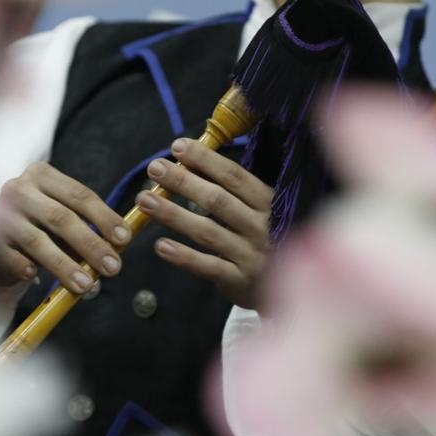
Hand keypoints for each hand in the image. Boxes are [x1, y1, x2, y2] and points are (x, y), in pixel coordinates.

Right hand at [0, 161, 130, 292]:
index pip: (79, 194)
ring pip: (36, 240)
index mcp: (42, 176)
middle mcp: (18, 190)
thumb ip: (85, 227)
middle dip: (90, 244)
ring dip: (64, 265)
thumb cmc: (36, 226)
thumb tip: (117, 246)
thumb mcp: (60, 217)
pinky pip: (11, 257)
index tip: (124, 238)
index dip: (104, 217)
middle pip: (60, 217)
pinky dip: (25, 267)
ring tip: (86, 284)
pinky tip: (36, 276)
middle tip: (113, 267)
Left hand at [135, 138, 272, 308]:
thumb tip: (190, 161)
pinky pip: (208, 266)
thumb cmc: (266, 238)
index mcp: (268, 202)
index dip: (205, 160)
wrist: (291, 288)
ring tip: (144, 200)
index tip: (178, 146)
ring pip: (207, 232)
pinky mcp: (240, 280)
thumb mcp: (261, 210)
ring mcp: (251, 255)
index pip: (234, 176)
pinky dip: (183, 256)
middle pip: (217, 200)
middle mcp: (262, 227)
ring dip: (173, 214)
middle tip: (154, 168)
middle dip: (183, 181)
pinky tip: (160, 245)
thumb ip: (233, 191)